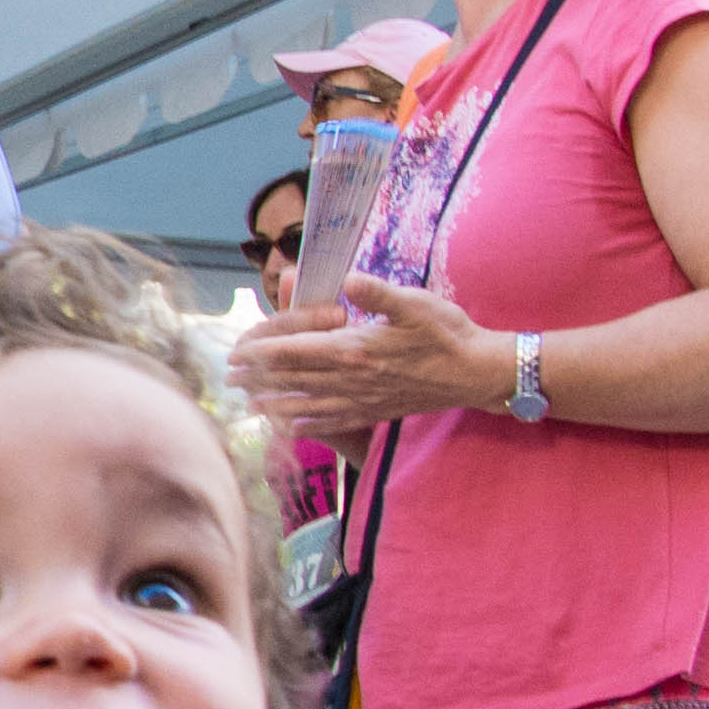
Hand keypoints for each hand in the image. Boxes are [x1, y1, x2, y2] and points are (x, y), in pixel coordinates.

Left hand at [224, 275, 503, 437]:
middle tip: (229, 378)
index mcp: (355, 348)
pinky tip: (295, 429)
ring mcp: (365, 398)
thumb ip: (377, 293)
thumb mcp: (414, 303)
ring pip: (310, 403)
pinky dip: (311, 425)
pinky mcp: (378, 410)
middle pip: (295, 379)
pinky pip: (336, 420)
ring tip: (250, 405)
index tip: (237, 351)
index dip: (263, 351)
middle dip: (260, 378)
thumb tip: (348, 278)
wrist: (479, 372)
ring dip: (277, 403)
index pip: (297, 350)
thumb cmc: (447, 332)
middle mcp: (353, 378)